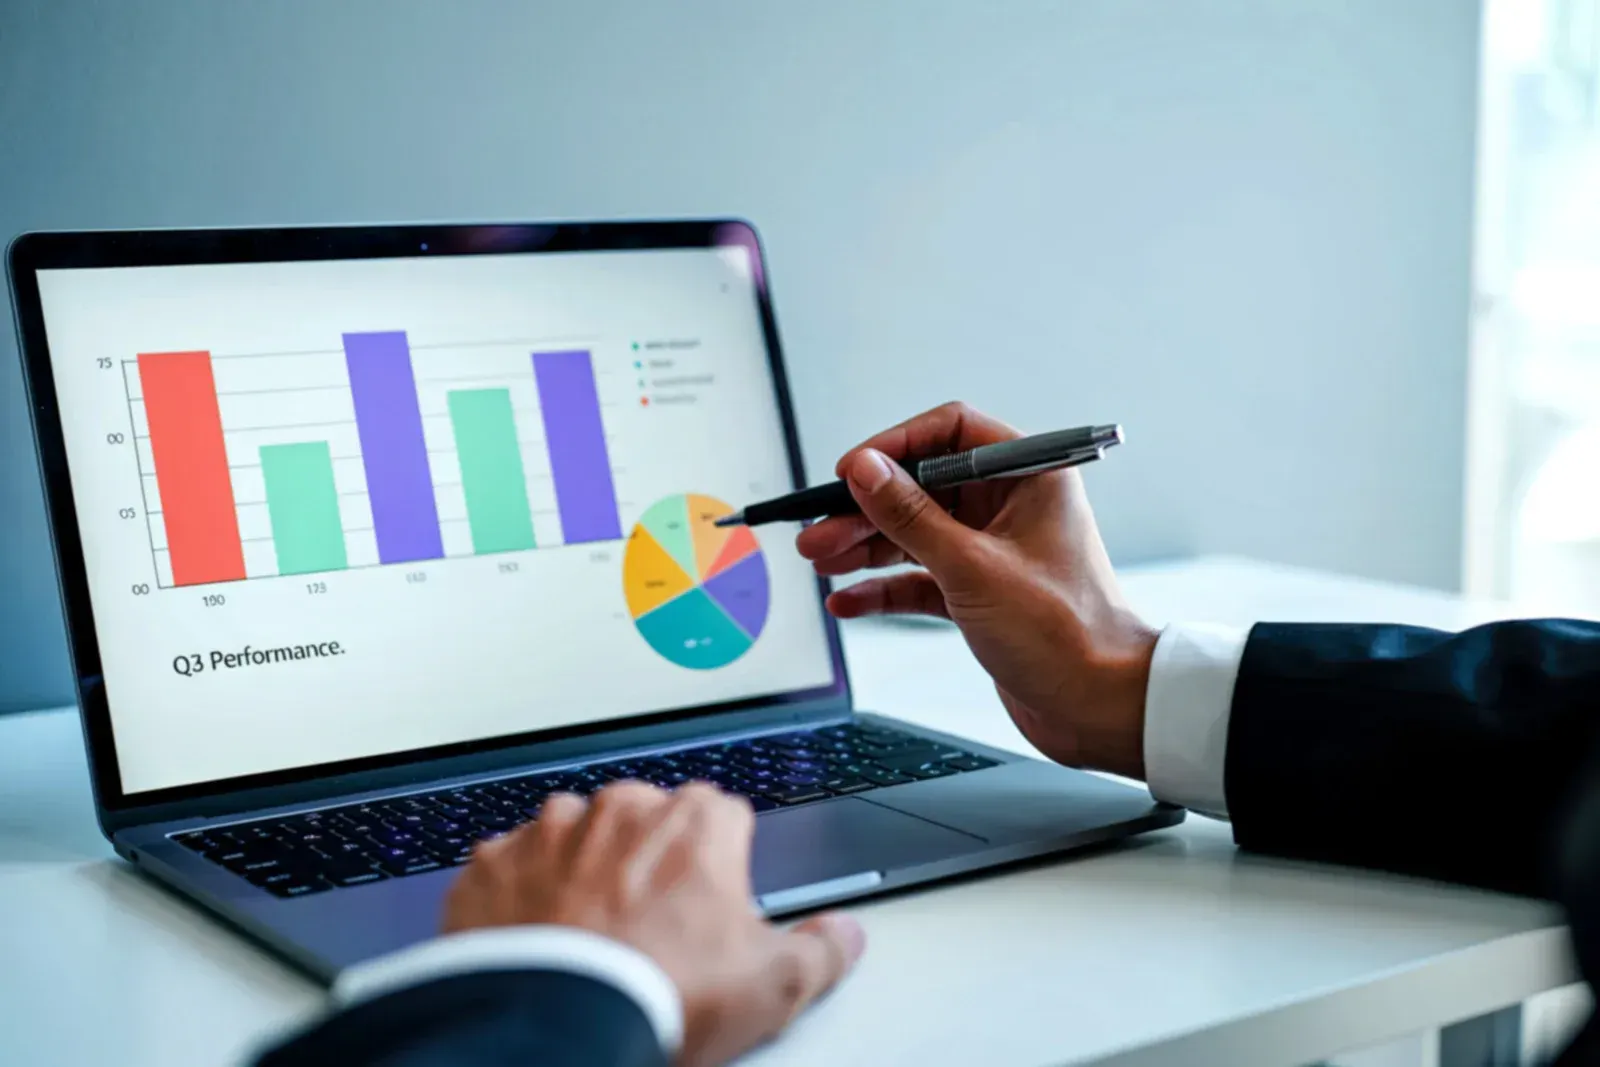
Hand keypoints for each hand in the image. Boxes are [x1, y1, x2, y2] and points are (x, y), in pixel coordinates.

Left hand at [442, 782, 864, 1066]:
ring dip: (583, 873)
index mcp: (696, 823)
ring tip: (589, 940)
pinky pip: (511, 868)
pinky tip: (534, 941)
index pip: (725, 818)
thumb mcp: (772, 986)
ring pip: (575, 838)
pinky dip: (521, 897)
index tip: (716, 907)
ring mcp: (551, 832)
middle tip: (653, 932)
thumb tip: (841, 937)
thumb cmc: (659, 994)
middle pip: (648, 823)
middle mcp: (621, 810)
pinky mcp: (493, 864)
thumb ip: (821, 951)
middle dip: (651, 863)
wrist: (554, 1025)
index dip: (723, 868)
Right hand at [795, 402, 1157, 778]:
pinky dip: (884, 586)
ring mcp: (994, 550)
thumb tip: (865, 470)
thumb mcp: (973, 569)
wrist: (1100, 708)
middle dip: (866, 509)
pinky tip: (848, 598)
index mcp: (1029, 478)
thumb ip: (911, 517)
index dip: (895, 447)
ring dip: (865, 547)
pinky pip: (920, 577)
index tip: (850, 472)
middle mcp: (1011, 506)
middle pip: (922, 487)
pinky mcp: (980, 593)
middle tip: (818, 531)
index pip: (951, 433)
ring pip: (914, 533)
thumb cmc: (1066, 636)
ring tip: (820, 560)